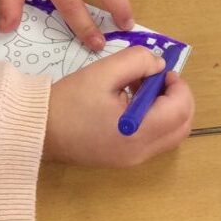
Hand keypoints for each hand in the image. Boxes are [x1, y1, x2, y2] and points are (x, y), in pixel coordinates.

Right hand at [43, 47, 194, 166]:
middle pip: (182, 126)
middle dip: (177, 98)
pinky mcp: (124, 159)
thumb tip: (158, 65)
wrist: (39, 130)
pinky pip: (153, 139)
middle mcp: (142, 152)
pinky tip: (129, 102)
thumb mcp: (104, 72)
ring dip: (166, 108)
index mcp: (139, 132)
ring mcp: (133, 159)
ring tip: (139, 87)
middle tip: (156, 78)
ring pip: (170, 134)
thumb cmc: (70, 101)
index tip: (161, 69)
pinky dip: (153, 119)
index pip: (180, 109)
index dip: (178, 85)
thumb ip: (137, 61)